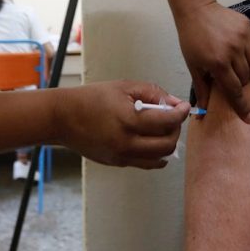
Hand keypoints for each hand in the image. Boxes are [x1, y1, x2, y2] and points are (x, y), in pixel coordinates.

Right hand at [53, 81, 189, 168]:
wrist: (64, 118)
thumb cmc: (92, 98)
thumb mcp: (124, 87)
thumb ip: (153, 93)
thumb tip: (175, 103)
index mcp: (129, 120)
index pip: (167, 121)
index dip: (181, 113)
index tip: (186, 107)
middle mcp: (126, 142)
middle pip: (167, 144)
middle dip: (177, 129)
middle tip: (174, 118)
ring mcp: (122, 156)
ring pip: (160, 158)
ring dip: (168, 144)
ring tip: (164, 130)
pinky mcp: (117, 163)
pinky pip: (146, 163)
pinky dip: (156, 155)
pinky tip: (154, 143)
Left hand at [177, 2, 249, 122]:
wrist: (196, 9)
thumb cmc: (192, 39)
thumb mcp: (193, 65)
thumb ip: (202, 89)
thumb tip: (202, 113)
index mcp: (218, 63)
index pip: (234, 91)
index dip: (241, 106)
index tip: (248, 118)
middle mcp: (233, 51)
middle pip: (246, 77)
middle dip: (241, 82)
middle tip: (232, 76)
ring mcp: (243, 37)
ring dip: (249, 68)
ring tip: (238, 64)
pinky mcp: (249, 27)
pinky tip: (242, 51)